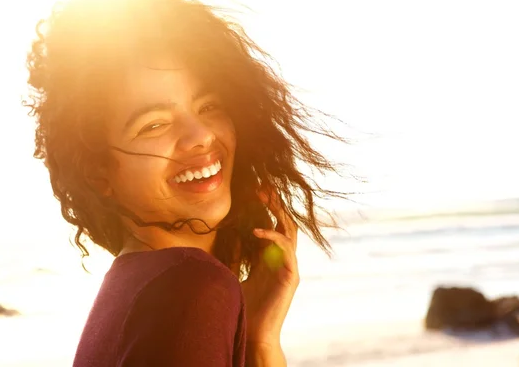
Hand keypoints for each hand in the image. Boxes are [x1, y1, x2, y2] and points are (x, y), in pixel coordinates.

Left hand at [241, 190, 298, 347]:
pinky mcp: (291, 276)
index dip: (267, 207)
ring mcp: (289, 267)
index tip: (254, 190)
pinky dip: (273, 236)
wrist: (253, 333)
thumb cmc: (243, 307)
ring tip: (263, 197)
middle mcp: (282, 259)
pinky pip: (286, 249)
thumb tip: (227, 233)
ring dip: (277, 212)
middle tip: (262, 186)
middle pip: (284, 223)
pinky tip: (256, 230)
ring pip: (290, 231)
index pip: (273, 225)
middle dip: (275, 203)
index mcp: (270, 258)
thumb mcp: (236, 273)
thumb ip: (236, 254)